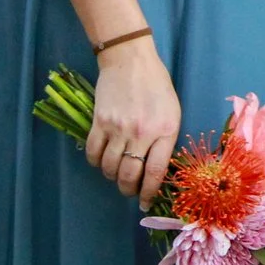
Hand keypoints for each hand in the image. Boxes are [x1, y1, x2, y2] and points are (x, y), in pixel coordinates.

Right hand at [86, 39, 180, 204]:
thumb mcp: (172, 112)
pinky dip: (96, 162)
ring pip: (110, 168)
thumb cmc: (157, 86)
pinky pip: (93, 153)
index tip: (146, 203)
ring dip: (112, 176)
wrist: (130, 61)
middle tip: (129, 192)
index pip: (155, 172)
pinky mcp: (99, 122)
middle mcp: (142, 132)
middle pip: (129, 175)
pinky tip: (103, 159)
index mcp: (165, 130)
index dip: (149, 192)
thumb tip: (156, 169)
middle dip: (128, 190)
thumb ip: (165, 139)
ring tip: (117, 173)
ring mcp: (118, 128)